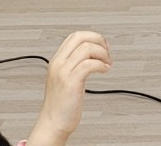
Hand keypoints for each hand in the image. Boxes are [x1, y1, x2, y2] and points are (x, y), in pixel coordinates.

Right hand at [25, 31, 110, 145]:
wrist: (53, 123)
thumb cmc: (61, 104)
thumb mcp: (64, 77)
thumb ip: (74, 64)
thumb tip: (94, 52)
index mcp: (56, 61)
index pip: (75, 36)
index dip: (93, 37)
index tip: (103, 46)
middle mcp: (58, 63)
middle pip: (81, 37)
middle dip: (99, 40)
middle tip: (107, 52)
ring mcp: (63, 72)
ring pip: (87, 48)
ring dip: (103, 54)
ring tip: (107, 64)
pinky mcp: (70, 82)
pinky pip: (90, 64)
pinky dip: (102, 65)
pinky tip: (105, 70)